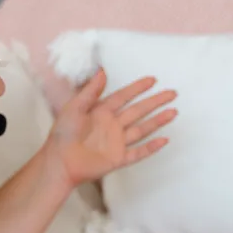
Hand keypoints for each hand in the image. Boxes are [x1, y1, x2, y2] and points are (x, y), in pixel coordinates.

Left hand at [44, 68, 177, 186]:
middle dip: (155, 102)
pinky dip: (151, 147)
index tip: (152, 80)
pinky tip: (164, 140)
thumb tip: (102, 71)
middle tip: (171, 93)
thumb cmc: (62, 134)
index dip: (137, 88)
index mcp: (101, 112)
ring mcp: (117, 142)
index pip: (124, 96)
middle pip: (138, 111)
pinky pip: (139, 152)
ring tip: (173, 111)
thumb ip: (90, 91)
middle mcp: (112, 125)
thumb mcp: (74, 108)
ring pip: (142, 129)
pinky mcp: (118, 158)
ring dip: (158, 121)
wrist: (60, 162)